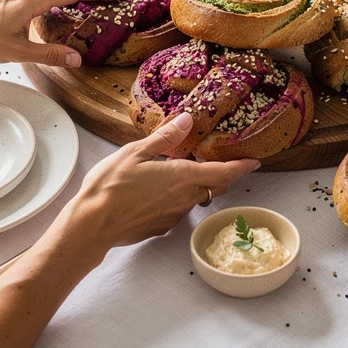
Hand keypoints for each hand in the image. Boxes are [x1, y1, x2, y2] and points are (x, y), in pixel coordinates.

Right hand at [75, 113, 259, 246]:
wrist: (92, 226)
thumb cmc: (110, 186)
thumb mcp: (135, 152)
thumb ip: (165, 138)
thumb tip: (187, 120)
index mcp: (182, 177)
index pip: (223, 173)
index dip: (242, 167)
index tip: (255, 162)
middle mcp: (184, 199)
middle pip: (214, 187)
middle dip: (223, 176)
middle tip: (223, 162)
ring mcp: (174, 216)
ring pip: (197, 198)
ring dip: (198, 186)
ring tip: (184, 171)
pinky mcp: (162, 227)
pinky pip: (179, 210)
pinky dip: (179, 199)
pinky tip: (161, 191)